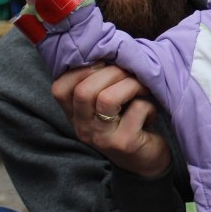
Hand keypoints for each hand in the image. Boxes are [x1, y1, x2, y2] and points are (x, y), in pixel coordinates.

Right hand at [51, 64, 172, 177]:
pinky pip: (136, 110)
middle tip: (132, 73)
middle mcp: (83, 128)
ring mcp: (102, 138)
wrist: (147, 163)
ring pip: (107, 99)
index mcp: (75, 115)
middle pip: (83, 90)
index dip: (82, 69)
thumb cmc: (130, 123)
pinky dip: (148, 104)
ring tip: (143, 89)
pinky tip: (151, 113)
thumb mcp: (110, 104)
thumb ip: (103, 82)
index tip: (106, 65)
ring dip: (131, 85)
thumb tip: (110, 48)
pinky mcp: (124, 144)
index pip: (60, 88)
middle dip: (113, 72)